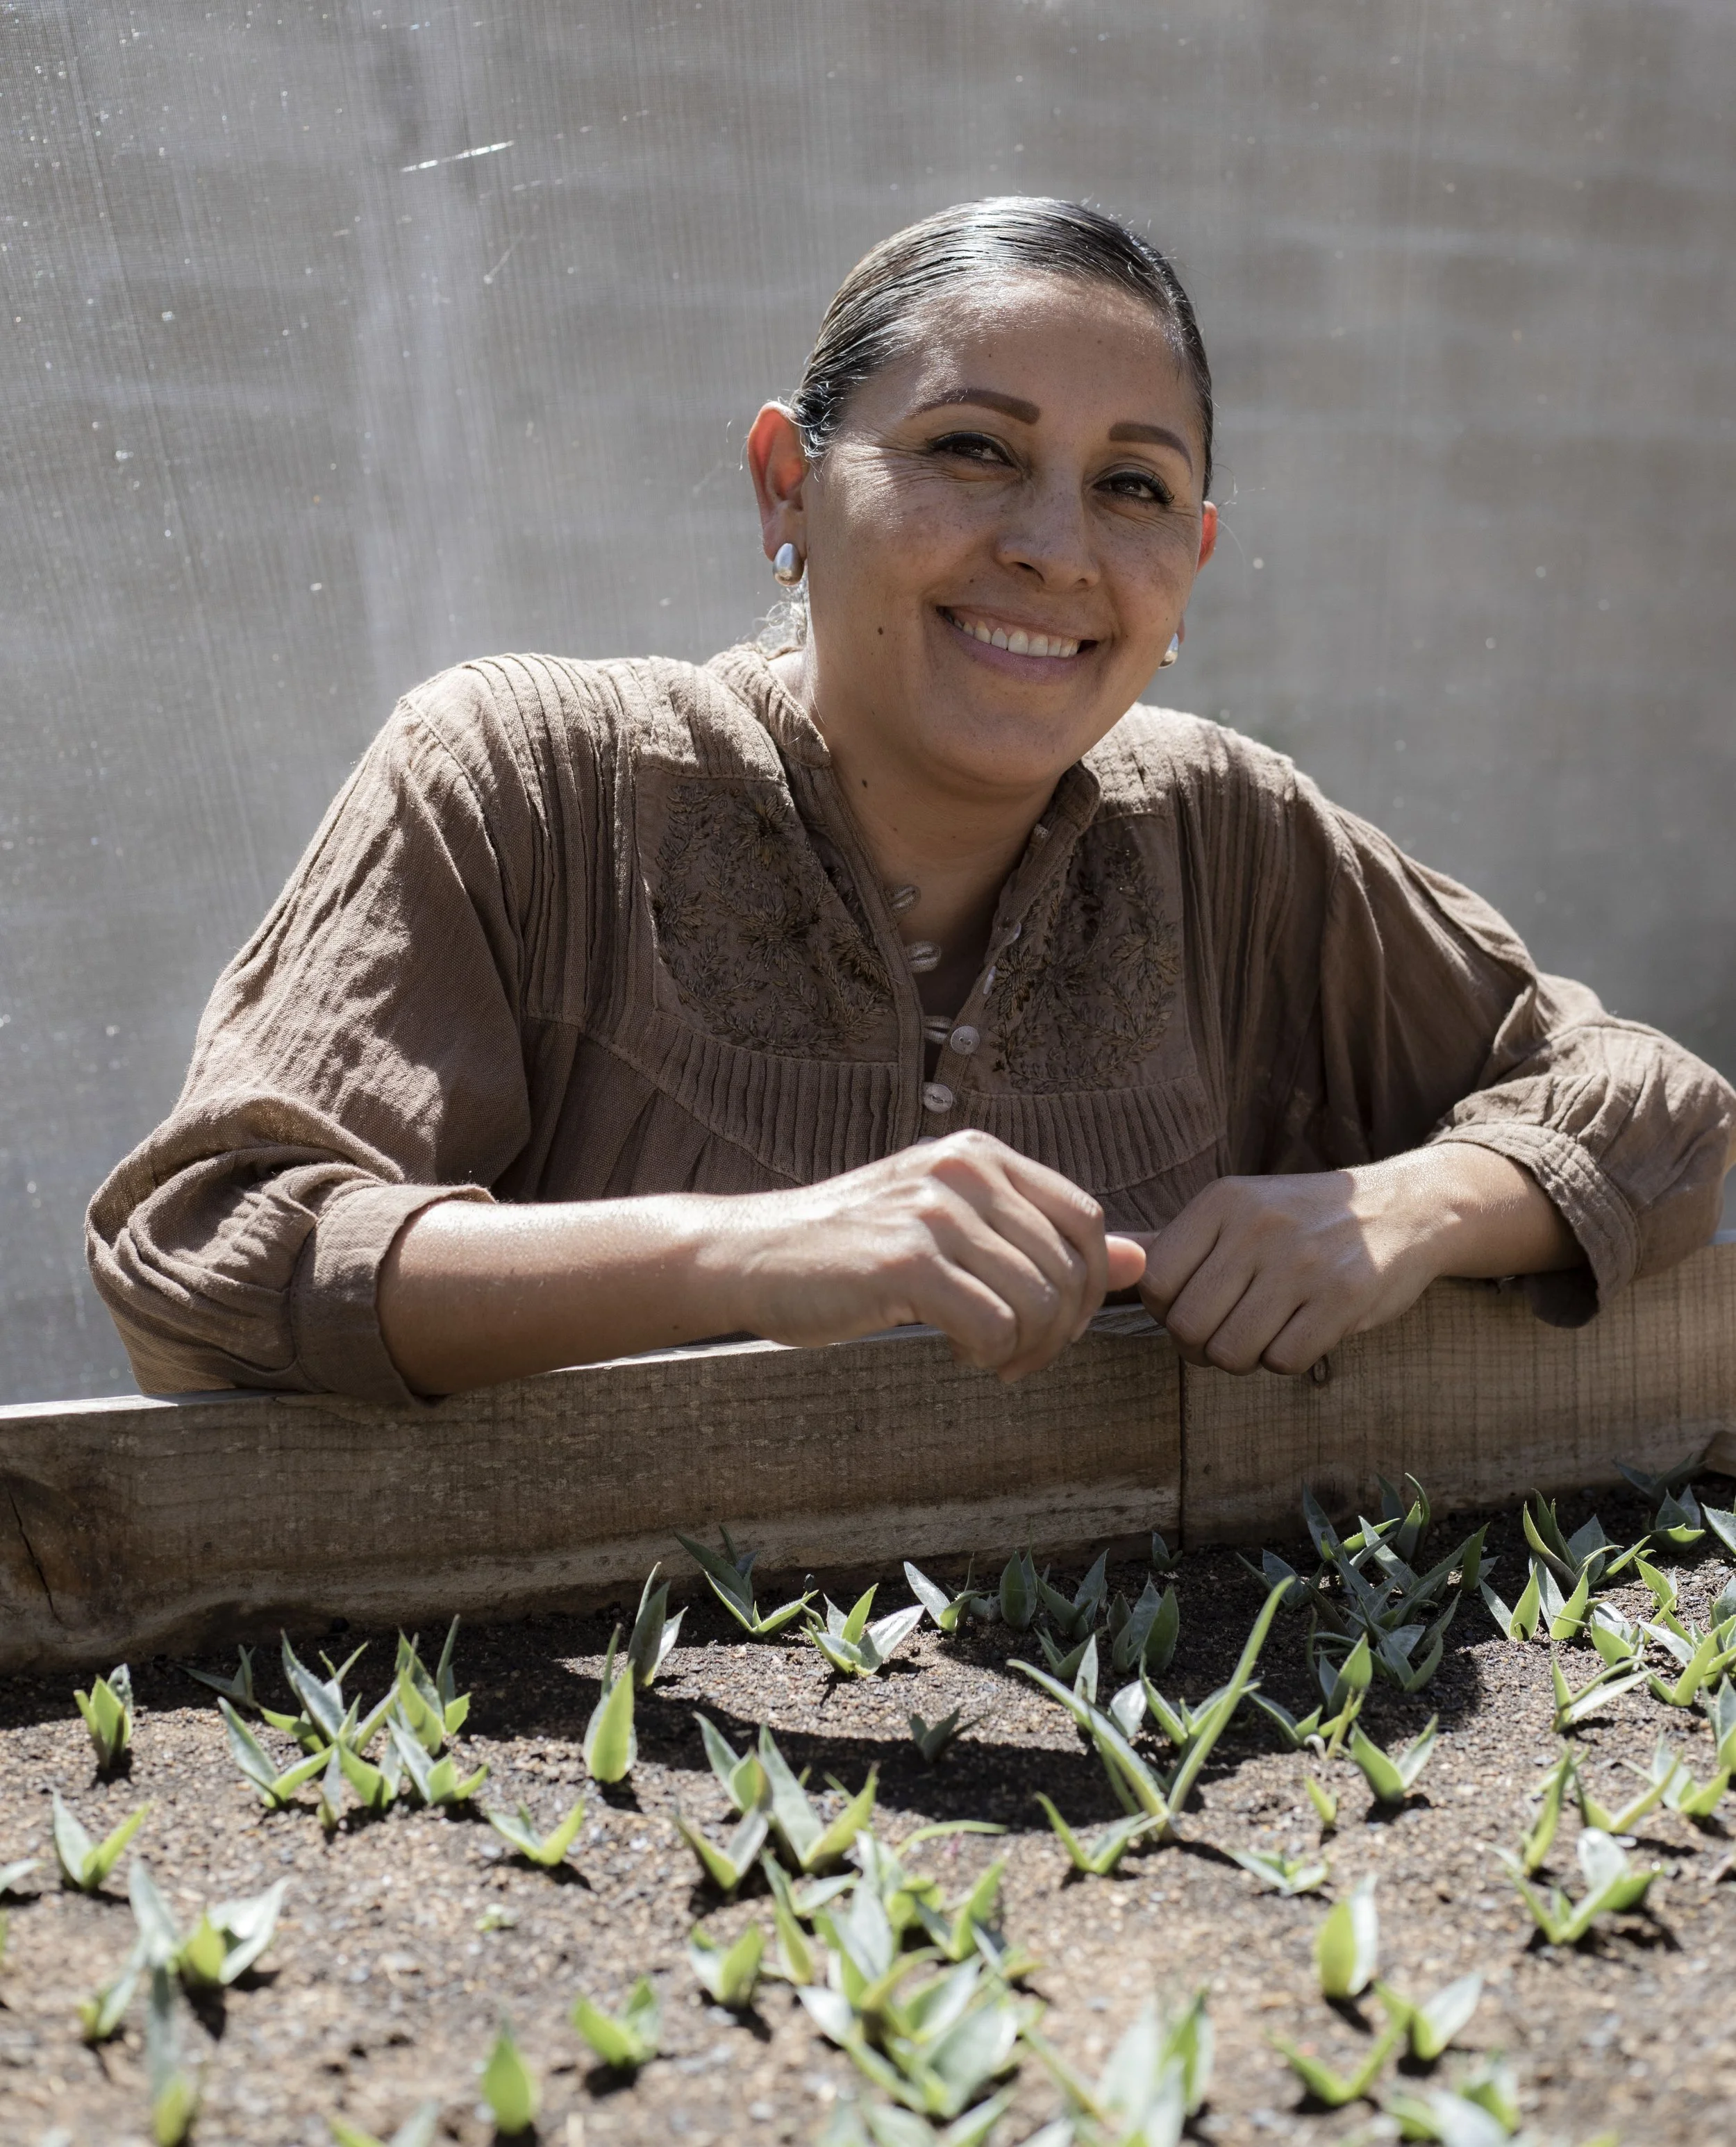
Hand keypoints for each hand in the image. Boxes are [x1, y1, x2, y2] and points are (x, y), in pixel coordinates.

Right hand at [709, 1129, 1149, 1379]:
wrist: (751, 1256)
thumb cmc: (852, 1248)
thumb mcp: (952, 1226)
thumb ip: (1040, 1237)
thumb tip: (1135, 1260)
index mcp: (980, 1154)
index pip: (1086, 1217)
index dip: (1087, 1283)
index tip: (1053, 1321)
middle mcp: (963, 1170)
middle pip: (1070, 1267)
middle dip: (1059, 1328)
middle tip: (1019, 1356)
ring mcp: (935, 1212)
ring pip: (1039, 1301)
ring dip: (1025, 1348)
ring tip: (989, 1357)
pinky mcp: (907, 1262)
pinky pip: (996, 1325)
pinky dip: (990, 1355)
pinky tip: (959, 1352)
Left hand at [1136, 1145, 1578, 1376]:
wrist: (1403, 1207)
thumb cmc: (1303, 1219)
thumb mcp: (1237, 1209)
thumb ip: (1174, 1241)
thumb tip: (1105, 1260)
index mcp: (1222, 1201)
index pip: (1154, 1283)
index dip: (1166, 1311)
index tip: (1194, 1307)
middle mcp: (1257, 1227)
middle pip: (1187, 1326)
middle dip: (1199, 1346)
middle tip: (1227, 1333)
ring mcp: (1302, 1262)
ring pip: (1230, 1351)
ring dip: (1242, 1358)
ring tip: (1263, 1333)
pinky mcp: (1344, 1297)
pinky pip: (1283, 1361)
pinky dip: (1285, 1360)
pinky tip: (1300, 1333)